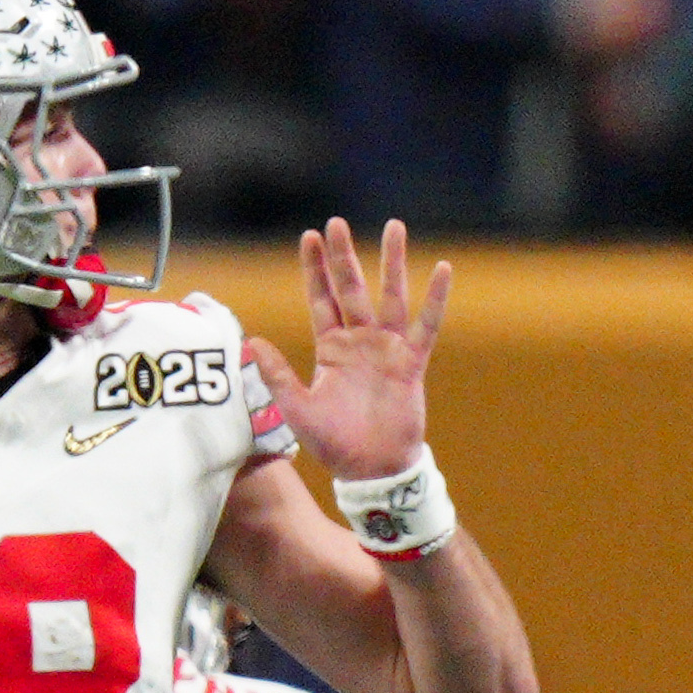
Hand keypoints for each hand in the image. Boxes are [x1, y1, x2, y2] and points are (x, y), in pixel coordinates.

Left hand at [244, 219, 448, 485]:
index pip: (320, 299)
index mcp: (330, 348)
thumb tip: (251, 343)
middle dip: (343, 256)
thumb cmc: (335, 443)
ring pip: (390, 296)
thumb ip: (277, 376)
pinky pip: (426, 325)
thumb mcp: (298, 410)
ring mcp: (387, 349)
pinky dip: (435, 298)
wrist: (371, 469)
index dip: (314, 269)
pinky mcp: (411, 363)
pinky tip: (442, 269)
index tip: (309, 236)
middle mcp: (359, 342)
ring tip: (393, 226)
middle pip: (351, 288)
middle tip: (337, 222)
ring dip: (391, 262)